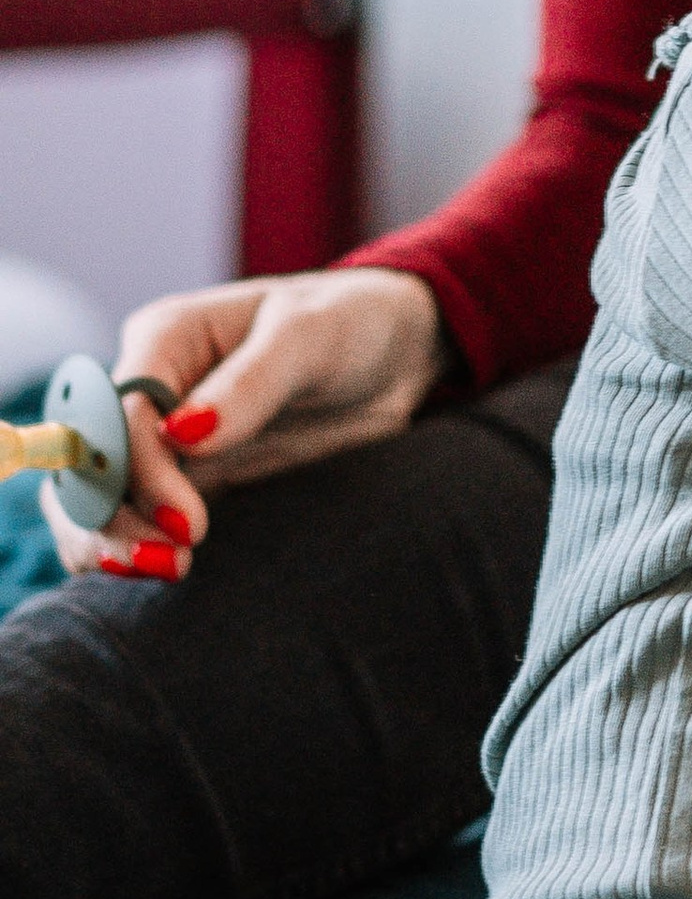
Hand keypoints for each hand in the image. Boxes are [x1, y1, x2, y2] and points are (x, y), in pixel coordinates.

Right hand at [43, 268, 448, 580]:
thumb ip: (251, 382)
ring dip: (107, 542)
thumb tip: (182, 434)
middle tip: (166, 566)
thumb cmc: (352, 324)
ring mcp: (166, 438)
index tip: (187, 526)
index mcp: (166, 337)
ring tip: (164, 574)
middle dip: (108, 519)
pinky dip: (131, 548)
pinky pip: (135, 519)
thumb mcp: (312, 336)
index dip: (138, 476)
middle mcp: (152, 388)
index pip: (120, 415)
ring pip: (96, 498)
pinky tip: (161, 572)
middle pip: (89, 462)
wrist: (395, 354)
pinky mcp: (190, 479)